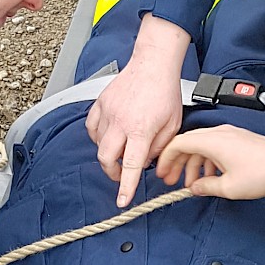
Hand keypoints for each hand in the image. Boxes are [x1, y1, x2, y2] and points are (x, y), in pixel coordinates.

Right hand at [86, 17, 190, 207]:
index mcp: (140, 130)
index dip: (125, 186)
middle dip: (112, 172)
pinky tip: (109, 135)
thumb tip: (147, 162)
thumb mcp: (172, 125)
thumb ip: (159, 147)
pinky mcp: (100, 103)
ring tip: (122, 147)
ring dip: (108, 152)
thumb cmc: (165, 92)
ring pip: (98, 144)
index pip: (130, 165)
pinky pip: (92, 128)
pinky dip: (98, 136)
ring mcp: (107, 112)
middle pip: (105, 158)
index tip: (122, 200)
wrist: (153, 64)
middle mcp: (120, 122)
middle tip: (121, 173)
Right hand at [154, 124, 264, 201]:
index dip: (166, 158)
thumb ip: (206, 187)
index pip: (178, 143)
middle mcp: (218, 133)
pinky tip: (211, 177)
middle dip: (178, 163)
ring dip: (194, 165)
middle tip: (172, 180)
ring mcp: (228, 135)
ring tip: (193, 184)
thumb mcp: (229, 187)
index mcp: (212, 141)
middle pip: (188, 144)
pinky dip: (207, 161)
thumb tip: (194, 188)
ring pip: (201, 147)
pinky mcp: (237, 139)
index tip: (162, 172)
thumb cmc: (264, 170)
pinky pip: (214, 148)